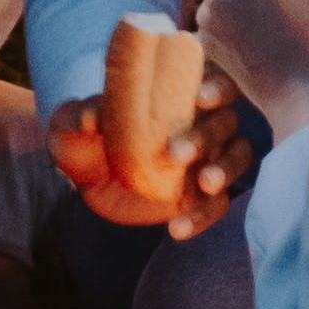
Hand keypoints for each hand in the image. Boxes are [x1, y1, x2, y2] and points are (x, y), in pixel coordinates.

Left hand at [47, 75, 253, 240]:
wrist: (85, 176)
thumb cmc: (82, 136)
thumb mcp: (70, 123)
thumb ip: (78, 115)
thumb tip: (93, 116)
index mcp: (181, 91)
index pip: (214, 80)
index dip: (216, 87)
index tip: (199, 98)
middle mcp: (203, 121)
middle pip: (227, 122)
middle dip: (208, 135)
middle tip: (176, 152)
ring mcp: (208, 158)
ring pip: (238, 157)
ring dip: (225, 170)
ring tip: (204, 185)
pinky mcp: (202, 195)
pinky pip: (217, 205)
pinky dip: (203, 216)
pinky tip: (177, 228)